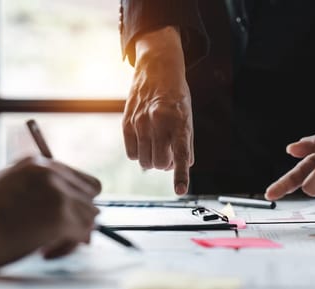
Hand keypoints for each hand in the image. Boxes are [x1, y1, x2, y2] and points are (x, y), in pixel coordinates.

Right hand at [0, 157, 101, 266]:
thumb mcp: (13, 189)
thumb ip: (42, 193)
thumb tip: (73, 215)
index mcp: (39, 163)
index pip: (84, 181)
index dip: (79, 202)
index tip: (69, 218)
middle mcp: (52, 173)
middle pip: (91, 198)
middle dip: (77, 219)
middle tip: (58, 236)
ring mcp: (58, 193)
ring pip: (89, 218)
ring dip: (72, 236)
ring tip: (47, 246)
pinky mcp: (60, 216)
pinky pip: (81, 235)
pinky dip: (66, 248)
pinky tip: (44, 252)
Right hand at [123, 26, 193, 194]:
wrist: (157, 70)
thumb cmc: (176, 97)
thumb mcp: (187, 117)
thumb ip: (186, 144)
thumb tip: (180, 166)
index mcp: (178, 122)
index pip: (181, 154)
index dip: (180, 175)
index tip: (181, 191)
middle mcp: (158, 123)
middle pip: (160, 163)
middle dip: (166, 164)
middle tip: (169, 152)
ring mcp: (140, 124)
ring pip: (144, 161)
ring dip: (152, 160)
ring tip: (156, 145)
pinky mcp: (126, 124)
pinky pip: (131, 153)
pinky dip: (138, 153)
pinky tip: (144, 141)